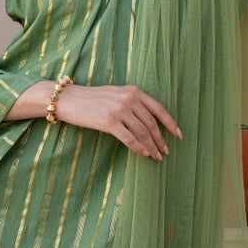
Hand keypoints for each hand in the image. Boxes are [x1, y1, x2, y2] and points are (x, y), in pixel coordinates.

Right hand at [57, 83, 181, 159]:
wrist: (68, 99)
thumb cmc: (91, 99)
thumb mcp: (115, 94)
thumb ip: (132, 102)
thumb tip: (148, 122)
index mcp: (133, 91)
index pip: (158, 108)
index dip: (170, 123)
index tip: (178, 135)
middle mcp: (129, 98)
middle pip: (151, 123)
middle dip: (160, 139)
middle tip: (165, 151)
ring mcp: (119, 110)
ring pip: (142, 132)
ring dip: (151, 146)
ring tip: (156, 156)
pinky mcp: (109, 122)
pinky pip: (130, 139)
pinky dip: (139, 148)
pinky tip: (144, 154)